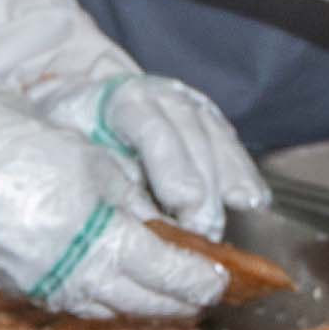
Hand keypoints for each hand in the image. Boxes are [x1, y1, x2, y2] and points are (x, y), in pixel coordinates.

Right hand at [0, 99, 228, 321]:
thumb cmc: (25, 149)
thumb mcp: (98, 166)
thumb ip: (135, 204)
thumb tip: (164, 230)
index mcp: (106, 241)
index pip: (168, 273)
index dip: (199, 280)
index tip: (219, 280)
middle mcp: (80, 276)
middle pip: (143, 302)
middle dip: (178, 302)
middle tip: (201, 296)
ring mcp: (48, 288)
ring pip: (109, 310)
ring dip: (142, 307)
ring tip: (165, 300)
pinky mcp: (23, 287)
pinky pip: (74, 303)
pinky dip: (103, 302)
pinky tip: (113, 291)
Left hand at [21, 69, 270, 233]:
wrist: (81, 102)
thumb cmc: (74, 136)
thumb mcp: (75, 153)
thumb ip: (106, 181)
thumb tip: (139, 226)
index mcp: (121, 100)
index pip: (152, 128)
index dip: (172, 167)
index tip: (183, 204)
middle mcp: (161, 96)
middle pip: (192, 139)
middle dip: (204, 189)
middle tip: (206, 233)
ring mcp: (188, 104)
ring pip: (217, 139)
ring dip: (229, 183)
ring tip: (238, 221)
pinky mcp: (207, 117)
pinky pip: (230, 144)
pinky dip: (242, 174)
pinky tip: (254, 201)